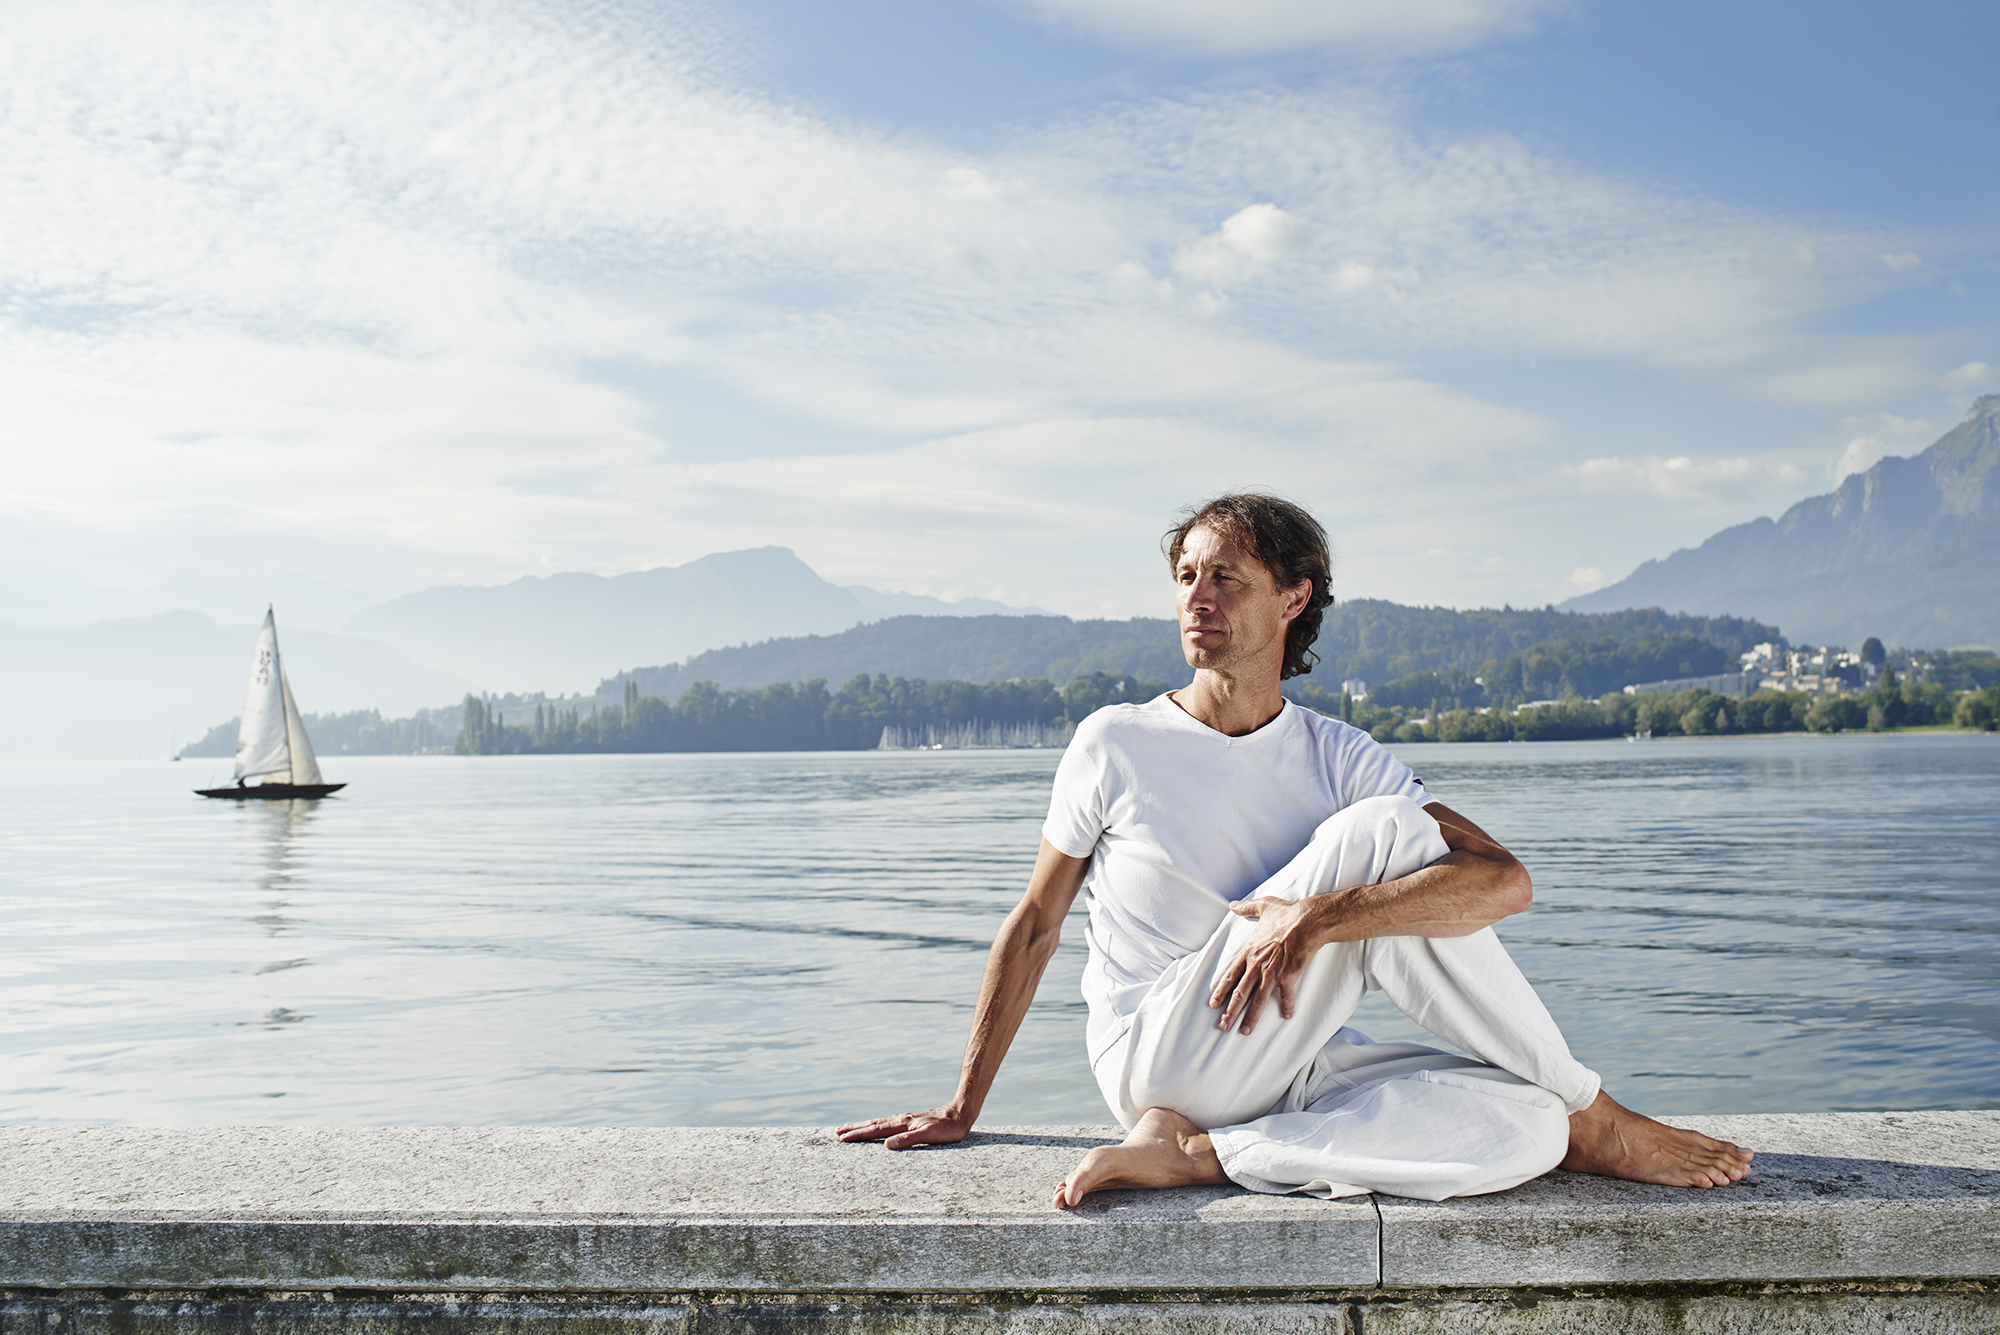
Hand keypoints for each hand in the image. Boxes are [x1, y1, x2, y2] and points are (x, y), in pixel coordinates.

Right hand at [836, 1108, 970, 1149]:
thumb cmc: (947, 1129)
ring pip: (879, 1123)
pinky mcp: (911, 1121)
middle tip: (837, 1132)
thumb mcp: (929, 1136)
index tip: (842, 1138)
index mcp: (902, 1124)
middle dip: (854, 1129)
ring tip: (849, 1127)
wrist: (960, 1114)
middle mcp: (901, 1120)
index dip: (858, 1135)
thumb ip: (908, 1140)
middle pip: (873, 1124)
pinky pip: (887, 1124)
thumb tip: (886, 1145)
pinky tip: (876, 1127)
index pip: (875, 1130)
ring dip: (863, 1126)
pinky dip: (876, 1125)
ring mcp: (905, 1120)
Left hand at [1209, 895, 1318, 1034]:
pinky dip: (1287, 1007)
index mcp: (1249, 952)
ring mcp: (1272, 973)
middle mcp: (1257, 965)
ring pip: (1258, 1000)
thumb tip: (1233, 904)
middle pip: (1240, 993)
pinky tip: (1287, 1016)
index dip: (1221, 991)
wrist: (1307, 921)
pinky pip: (1287, 996)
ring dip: (1251, 1018)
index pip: (1230, 975)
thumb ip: (1247, 908)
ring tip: (1244, 1031)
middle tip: (1222, 1026)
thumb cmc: (1286, 914)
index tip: (1213, 1004)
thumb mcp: (1263, 906)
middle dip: (1230, 1012)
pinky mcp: (1289, 977)